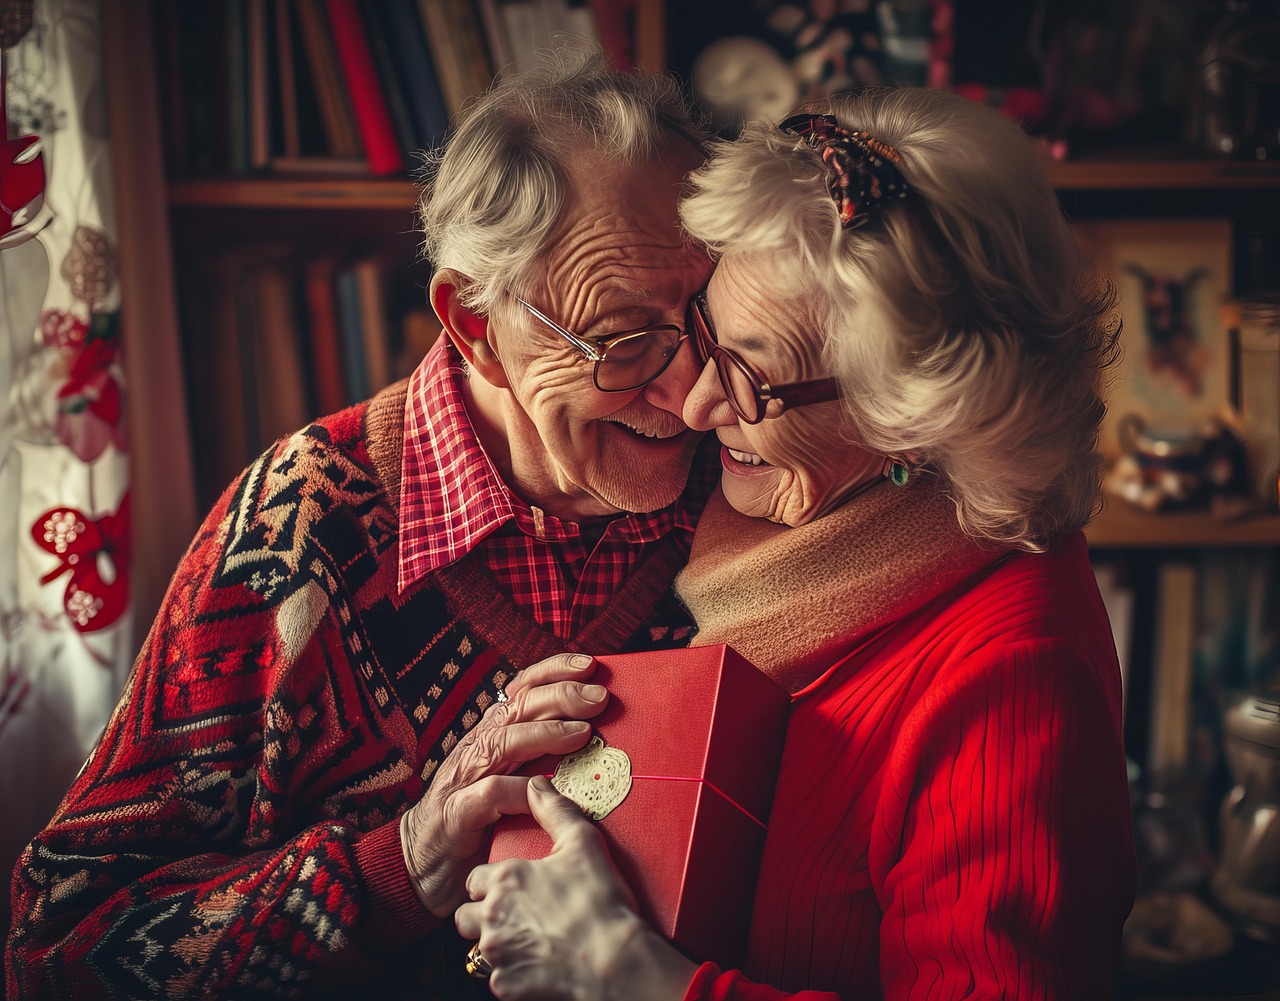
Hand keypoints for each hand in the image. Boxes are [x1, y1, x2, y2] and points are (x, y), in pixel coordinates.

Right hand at [401, 653, 608, 917]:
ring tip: (583, 732)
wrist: (421, 865)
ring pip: (502, 742)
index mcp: (492, 735)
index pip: (522, 690)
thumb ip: (541, 757)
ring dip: (544, 733)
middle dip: (560, 695)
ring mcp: (464, 779)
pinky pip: (488, 794)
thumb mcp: (513, 778)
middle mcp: (478, 748)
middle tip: (599, 696)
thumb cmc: (480, 820)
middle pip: (518, 708)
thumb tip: (596, 739)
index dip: (553, 671)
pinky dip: (516, 790)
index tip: (590, 665)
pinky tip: (541, 790)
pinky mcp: (457, 814)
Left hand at [455, 777, 696, 999]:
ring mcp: (497, 954)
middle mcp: (492, 915)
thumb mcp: (582, 842)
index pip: (475, 879)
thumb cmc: (600, 901)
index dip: (493, 882)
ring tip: (527, 939)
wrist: (615, 962)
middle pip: (466, 915)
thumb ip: (553, 808)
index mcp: (505, 878)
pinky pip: (498, 979)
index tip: (514, 886)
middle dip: (484, 915)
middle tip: (516, 914)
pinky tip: (539, 963)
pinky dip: (513, 973)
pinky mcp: (506, 985)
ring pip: (477, 949)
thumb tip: (538, 783)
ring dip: (496, 944)